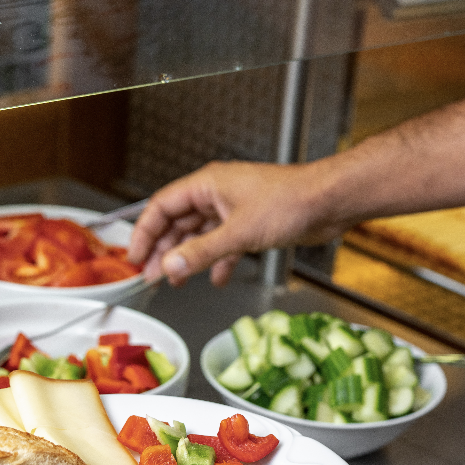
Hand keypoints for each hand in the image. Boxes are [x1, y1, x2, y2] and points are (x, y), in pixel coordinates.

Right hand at [126, 161, 344, 286]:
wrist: (329, 202)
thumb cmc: (291, 201)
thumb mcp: (239, 232)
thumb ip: (202, 252)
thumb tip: (171, 266)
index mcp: (207, 185)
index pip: (161, 206)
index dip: (144, 232)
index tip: (135, 257)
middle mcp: (218, 194)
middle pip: (178, 222)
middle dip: (164, 249)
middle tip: (152, 275)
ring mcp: (234, 209)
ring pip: (200, 234)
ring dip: (189, 257)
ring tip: (178, 280)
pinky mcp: (251, 223)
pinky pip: (224, 243)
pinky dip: (218, 261)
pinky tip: (217, 278)